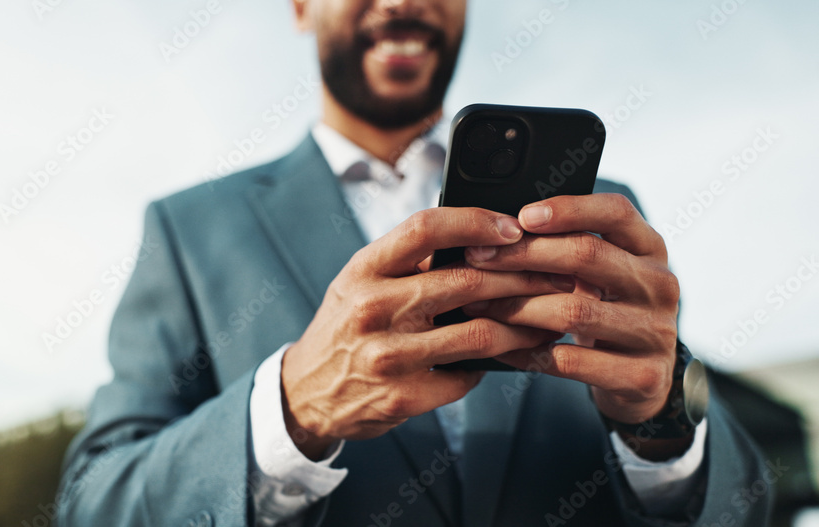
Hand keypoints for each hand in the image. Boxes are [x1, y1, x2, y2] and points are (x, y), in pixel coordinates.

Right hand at [282, 207, 568, 458]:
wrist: (307, 391)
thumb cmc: (347, 324)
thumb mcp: (360, 281)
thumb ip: (410, 261)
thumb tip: (486, 236)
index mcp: (363, 269)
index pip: (425, 228)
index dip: (476, 222)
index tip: (513, 227)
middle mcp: (372, 308)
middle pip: (466, 281)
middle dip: (524, 276)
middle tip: (558, 274)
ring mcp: (387, 356)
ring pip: (480, 334)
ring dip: (525, 325)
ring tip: (550, 317)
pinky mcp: (403, 397)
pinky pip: (467, 375)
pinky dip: (494, 364)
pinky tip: (512, 355)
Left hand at [463, 194, 680, 433]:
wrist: (644, 380)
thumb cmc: (607, 310)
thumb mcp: (604, 274)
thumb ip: (570, 247)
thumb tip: (500, 226)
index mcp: (650, 248)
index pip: (616, 212)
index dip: (569, 209)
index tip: (522, 216)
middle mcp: (660, 285)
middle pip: (588, 257)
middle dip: (524, 255)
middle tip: (478, 257)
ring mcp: (655, 332)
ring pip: (573, 312)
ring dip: (518, 307)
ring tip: (479, 305)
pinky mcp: (642, 376)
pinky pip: (570, 361)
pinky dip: (527, 352)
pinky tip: (500, 346)